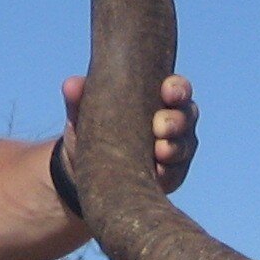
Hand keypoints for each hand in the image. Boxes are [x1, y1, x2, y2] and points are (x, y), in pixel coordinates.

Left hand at [59, 73, 197, 196]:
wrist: (86, 169)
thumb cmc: (92, 129)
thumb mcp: (83, 114)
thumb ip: (79, 98)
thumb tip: (71, 84)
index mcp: (157, 97)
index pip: (177, 88)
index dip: (178, 88)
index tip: (167, 91)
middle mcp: (173, 120)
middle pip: (187, 115)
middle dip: (178, 120)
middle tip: (160, 126)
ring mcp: (176, 147)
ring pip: (185, 144)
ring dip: (175, 147)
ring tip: (159, 152)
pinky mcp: (171, 174)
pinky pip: (176, 172)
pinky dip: (168, 172)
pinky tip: (156, 174)